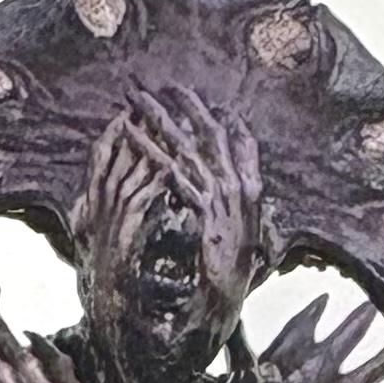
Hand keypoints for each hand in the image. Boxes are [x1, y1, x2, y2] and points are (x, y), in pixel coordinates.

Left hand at [104, 86, 261, 302]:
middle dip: (181, 104)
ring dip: (158, 119)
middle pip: (209, 132)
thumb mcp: (245, 229)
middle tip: (155, 83)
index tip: (187, 94)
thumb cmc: (232, 270)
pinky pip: (172, 171)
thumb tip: (241, 167)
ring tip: (135, 98)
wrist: (225, 299)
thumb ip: (243, 195)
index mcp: (251, 187)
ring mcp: (222, 197)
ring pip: (187, 146)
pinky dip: (151, 149)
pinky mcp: (203, 211)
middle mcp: (240, 186)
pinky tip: (131, 134)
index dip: (210, 114)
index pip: (236, 137)